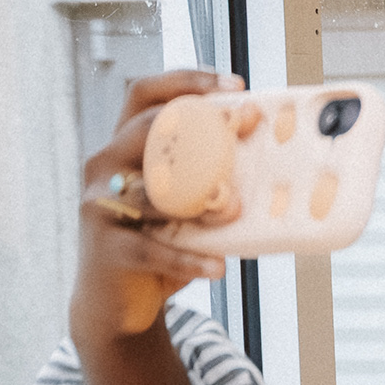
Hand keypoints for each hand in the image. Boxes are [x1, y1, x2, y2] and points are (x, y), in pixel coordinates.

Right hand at [72, 70, 238, 341]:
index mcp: (126, 145)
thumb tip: (284, 170)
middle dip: (199, 128)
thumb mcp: (189, 205)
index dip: (186, 81)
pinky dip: (188, 258)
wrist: (120, 302)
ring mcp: (101, 204)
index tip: (237, 87)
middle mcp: (106, 165)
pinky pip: (152, 247)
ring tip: (232, 213)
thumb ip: (214, 182)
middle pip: (147, 130)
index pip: (146, 95)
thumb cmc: (162, 242)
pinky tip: (217, 267)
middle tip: (245, 133)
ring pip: (152, 191)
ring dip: (199, 201)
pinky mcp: (105, 245)